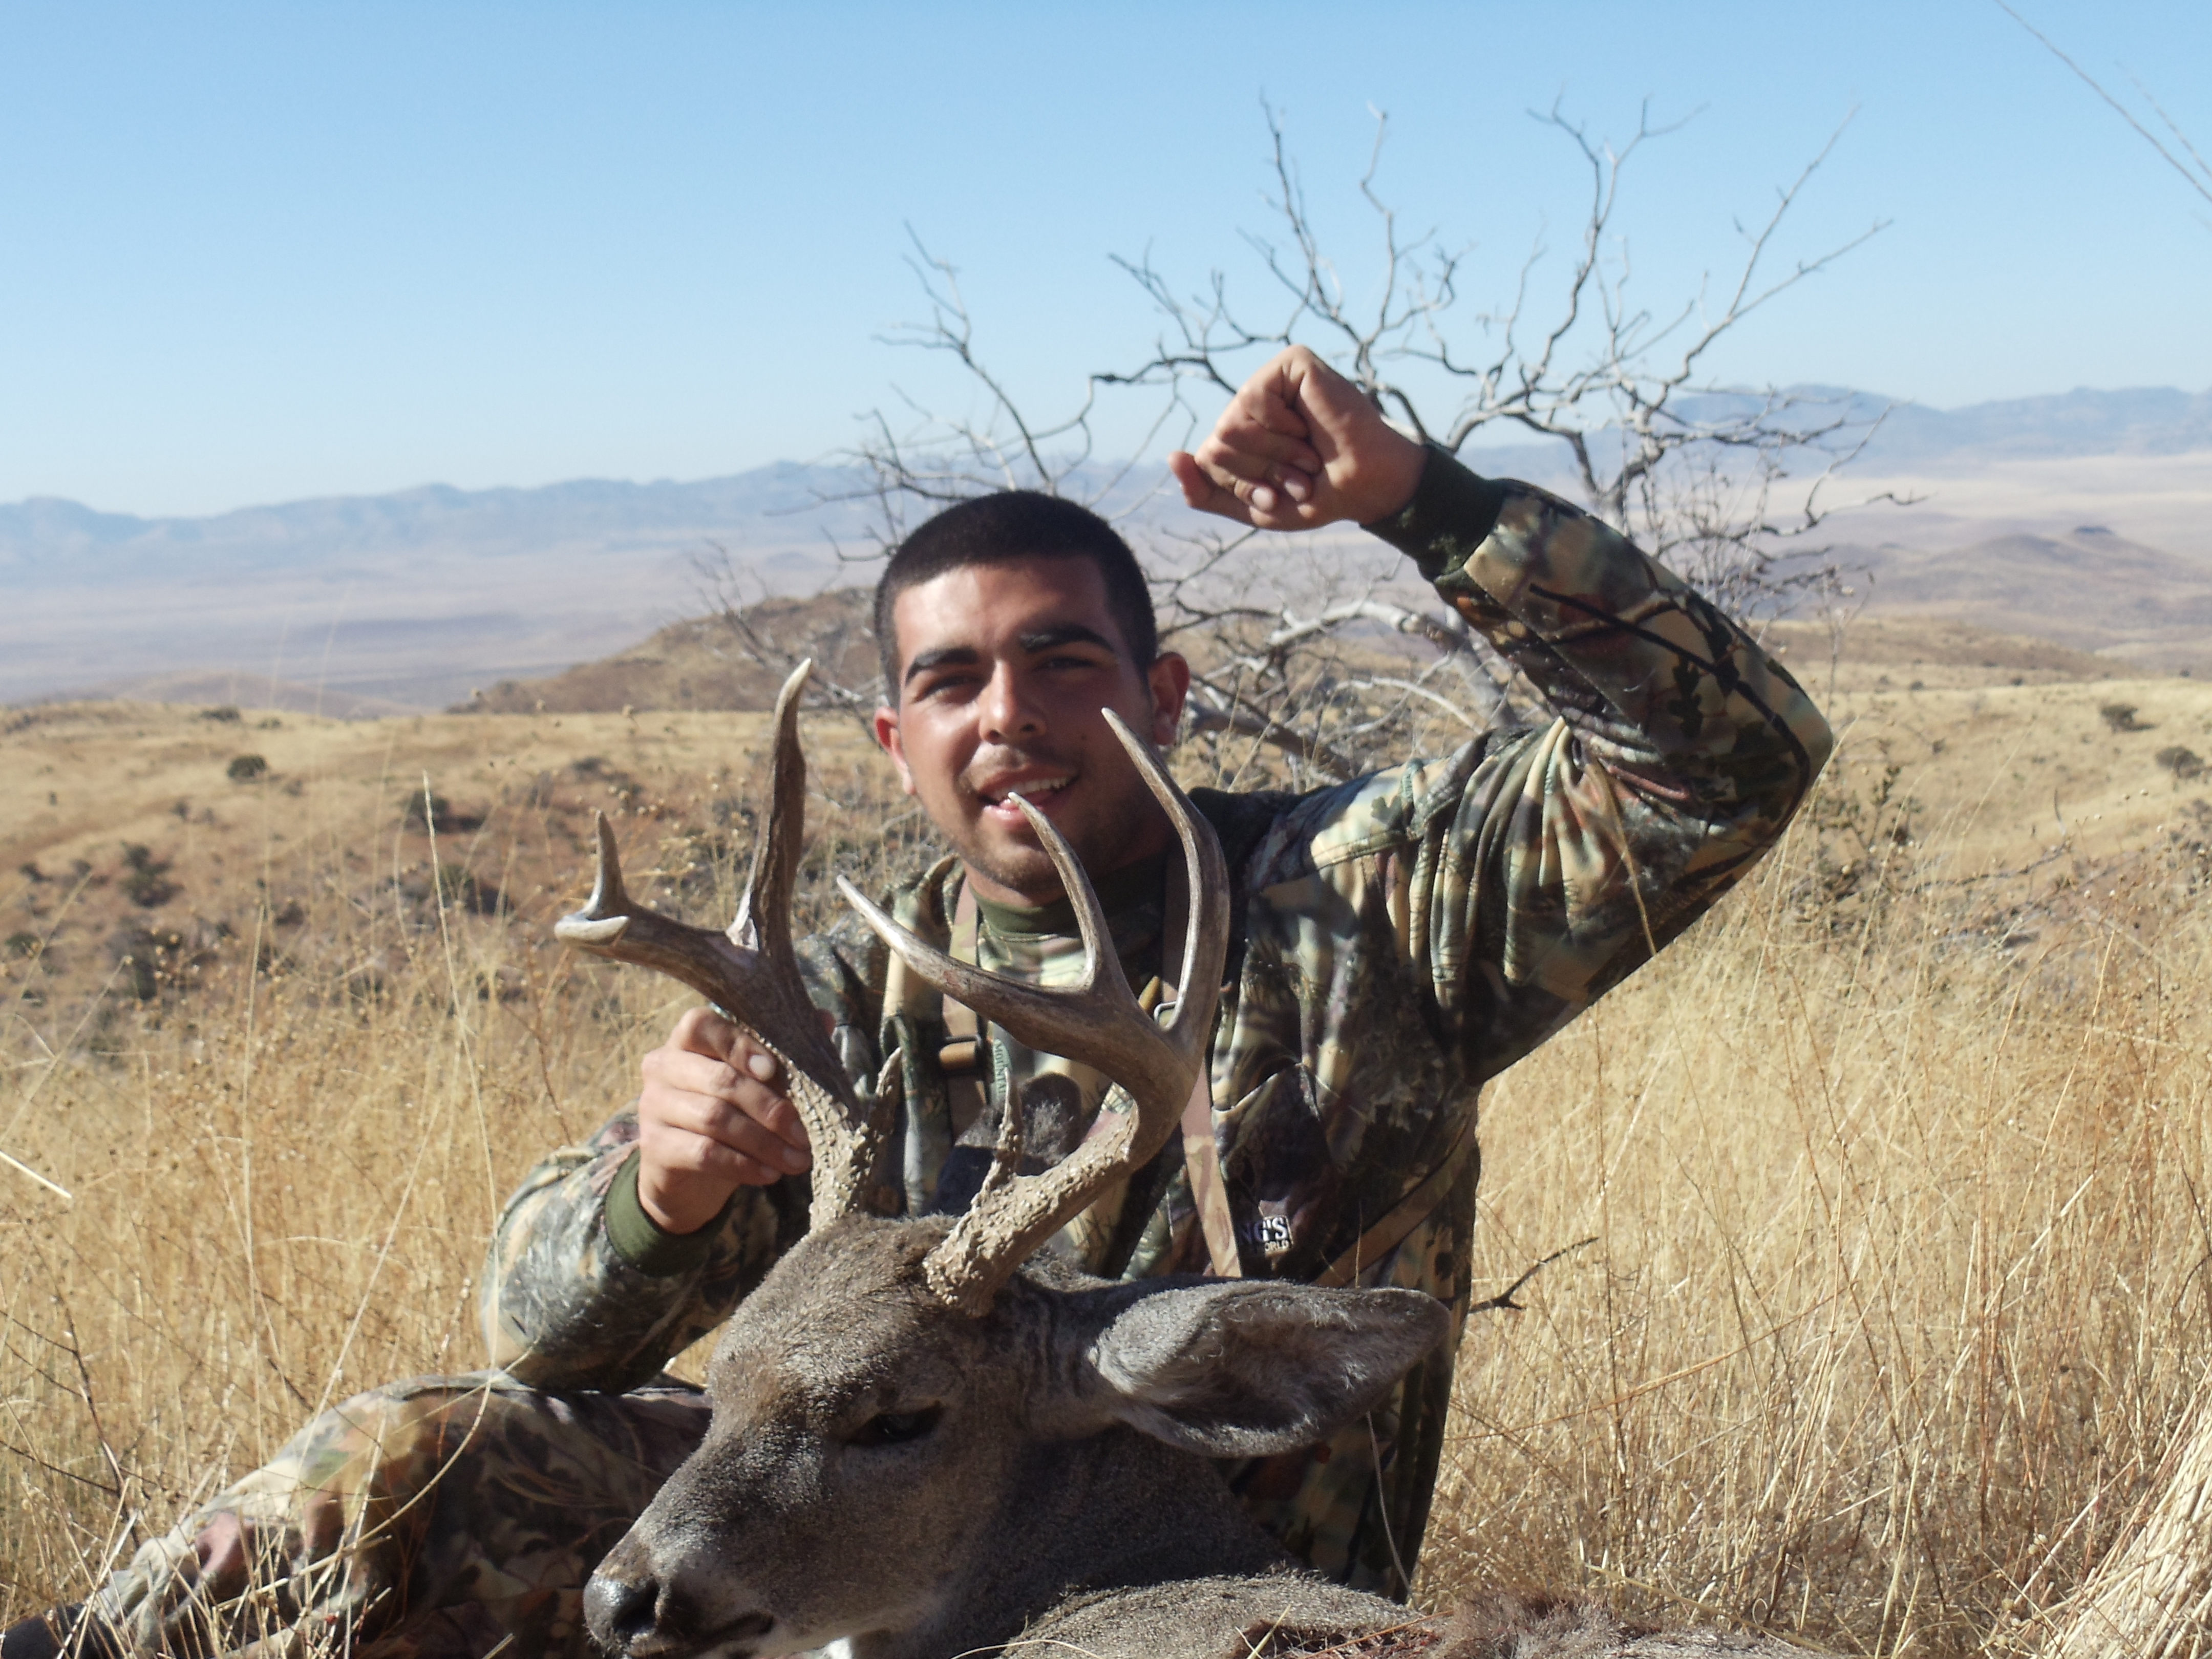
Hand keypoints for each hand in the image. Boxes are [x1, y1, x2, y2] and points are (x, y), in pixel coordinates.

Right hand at [636, 1007, 816, 1233]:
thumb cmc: (729, 1116)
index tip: (774, 1070)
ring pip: (715, 1118)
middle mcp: (663, 1066)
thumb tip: (825, 1018)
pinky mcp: (654, 1146)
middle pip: (720, 1079)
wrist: (687, 1177)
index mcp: (687, 1041)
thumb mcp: (753, 1084)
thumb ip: (783, 1050)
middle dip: (770, 1108)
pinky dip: (743, 1164)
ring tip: (796, 1159)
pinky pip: (704, 1153)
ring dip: (764, 1142)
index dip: (739, 1045)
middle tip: (803, 1134)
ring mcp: (653, 1106)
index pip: (702, 1025)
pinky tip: (769, 1174)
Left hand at [1169, 345, 1426, 530]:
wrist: (1365, 487)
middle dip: (1259, 470)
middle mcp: (1250, 404)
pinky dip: (1282, 426)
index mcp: (1239, 434)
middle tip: (1299, 470)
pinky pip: (1253, 399)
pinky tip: (1308, 423)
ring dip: (1275, 453)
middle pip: (1216, 443)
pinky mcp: (1290, 363)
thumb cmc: (1316, 494)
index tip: (1281, 492)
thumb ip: (1204, 491)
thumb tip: (1172, 456)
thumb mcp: (1252, 506)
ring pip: (1229, 426)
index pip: (1207, 460)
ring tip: (1306, 452)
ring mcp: (1270, 381)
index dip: (1244, 486)